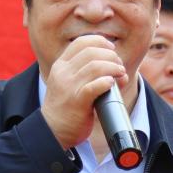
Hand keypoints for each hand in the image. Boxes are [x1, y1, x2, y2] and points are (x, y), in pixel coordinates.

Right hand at [41, 34, 125, 148]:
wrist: (52, 130)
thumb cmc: (66, 107)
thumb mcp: (68, 83)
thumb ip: (86, 73)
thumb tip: (118, 67)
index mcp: (61, 66)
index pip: (81, 43)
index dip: (100, 42)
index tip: (111, 49)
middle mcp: (63, 73)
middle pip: (91, 52)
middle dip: (111, 56)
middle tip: (119, 65)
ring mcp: (69, 87)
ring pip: (95, 67)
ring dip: (113, 68)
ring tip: (121, 74)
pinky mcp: (77, 101)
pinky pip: (94, 86)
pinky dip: (107, 82)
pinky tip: (112, 83)